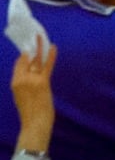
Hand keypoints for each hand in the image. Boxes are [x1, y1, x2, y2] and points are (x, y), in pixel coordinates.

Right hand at [11, 38, 54, 154]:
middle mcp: (21, 79)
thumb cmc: (30, 110)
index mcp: (15, 82)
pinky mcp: (43, 82)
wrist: (35, 122)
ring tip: (43, 38)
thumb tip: (31, 68)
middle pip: (28, 59)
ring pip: (37, 60)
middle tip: (36, 37)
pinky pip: (47, 66)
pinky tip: (54, 47)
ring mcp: (32, 80)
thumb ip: (25, 81)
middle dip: (32, 48)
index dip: (25, 54)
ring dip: (41, 48)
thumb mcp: (22, 94)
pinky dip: (51, 55)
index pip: (19, 63)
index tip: (29, 45)